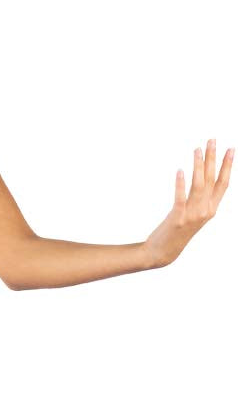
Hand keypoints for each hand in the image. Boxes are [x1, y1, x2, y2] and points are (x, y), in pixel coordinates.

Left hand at [144, 139, 233, 267]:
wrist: (163, 252)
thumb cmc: (178, 230)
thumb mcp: (195, 215)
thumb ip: (201, 199)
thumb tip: (204, 178)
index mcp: (211, 208)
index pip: (223, 183)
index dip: (227, 166)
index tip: (230, 148)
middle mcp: (206, 210)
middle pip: (212, 180)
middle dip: (213, 158)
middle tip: (212, 140)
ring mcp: (193, 215)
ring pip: (199, 185)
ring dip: (198, 165)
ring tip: (197, 149)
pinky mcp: (178, 218)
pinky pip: (181, 198)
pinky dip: (181, 184)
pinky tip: (180, 170)